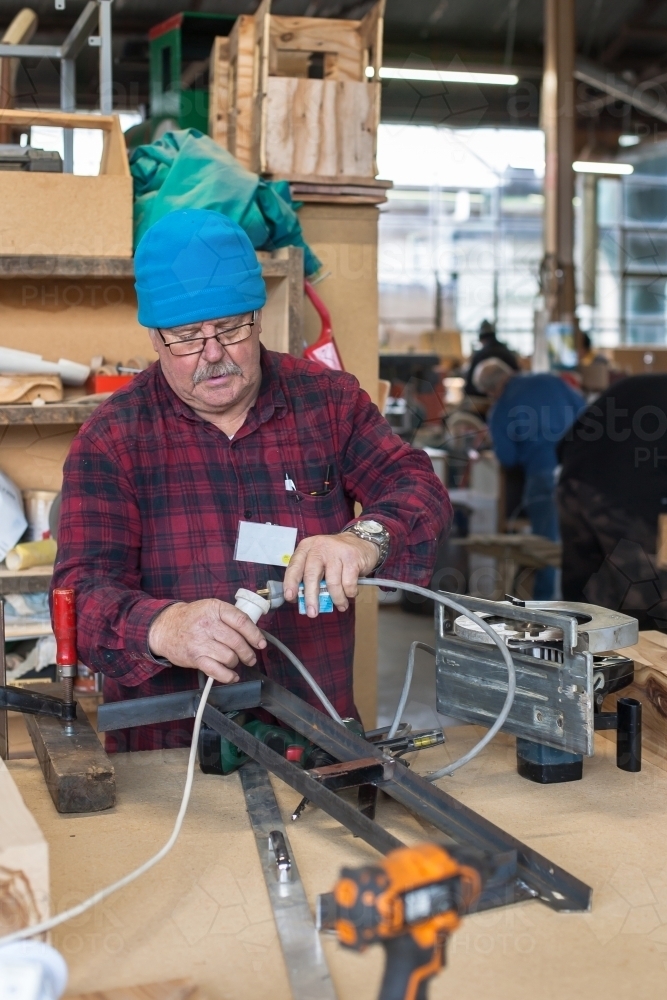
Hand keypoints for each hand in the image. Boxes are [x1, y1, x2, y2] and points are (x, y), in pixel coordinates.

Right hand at [148, 599, 266, 683]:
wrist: (164, 628)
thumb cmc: (191, 618)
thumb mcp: (210, 608)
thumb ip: (230, 617)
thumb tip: (253, 631)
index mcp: (215, 609)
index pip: (241, 621)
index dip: (255, 634)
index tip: (261, 643)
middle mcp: (208, 624)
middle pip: (237, 642)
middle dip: (248, 653)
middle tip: (250, 657)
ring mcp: (201, 642)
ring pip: (229, 657)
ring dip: (235, 662)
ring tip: (233, 661)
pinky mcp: (195, 658)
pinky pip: (217, 670)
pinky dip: (228, 676)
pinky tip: (232, 676)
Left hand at [283, 532, 378, 616]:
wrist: (361, 542)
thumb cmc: (334, 557)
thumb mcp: (318, 560)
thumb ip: (309, 575)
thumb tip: (302, 600)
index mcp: (306, 548)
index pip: (295, 566)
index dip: (291, 583)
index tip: (290, 597)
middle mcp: (319, 547)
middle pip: (311, 575)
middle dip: (311, 597)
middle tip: (312, 613)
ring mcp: (336, 552)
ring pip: (332, 582)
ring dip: (336, 598)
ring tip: (341, 606)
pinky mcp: (352, 558)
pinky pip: (348, 583)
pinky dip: (349, 593)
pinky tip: (350, 594)